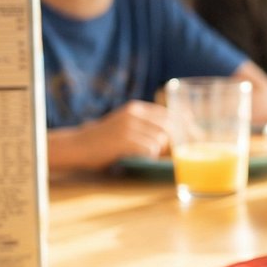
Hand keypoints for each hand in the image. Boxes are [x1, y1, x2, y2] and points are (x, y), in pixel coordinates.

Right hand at [48, 100, 171, 171]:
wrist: (77, 146)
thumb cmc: (103, 141)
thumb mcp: (124, 125)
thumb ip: (145, 126)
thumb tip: (175, 138)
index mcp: (136, 108)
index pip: (169, 114)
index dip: (182, 126)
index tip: (189, 137)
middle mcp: (134, 114)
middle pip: (169, 127)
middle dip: (173, 143)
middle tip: (169, 154)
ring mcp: (129, 126)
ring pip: (160, 140)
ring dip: (157, 152)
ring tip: (144, 156)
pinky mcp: (124, 139)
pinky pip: (149, 149)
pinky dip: (148, 156)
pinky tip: (137, 158)